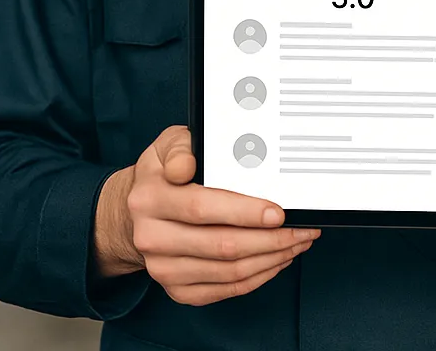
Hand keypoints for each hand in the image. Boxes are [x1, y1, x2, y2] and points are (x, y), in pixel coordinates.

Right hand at [94, 125, 320, 304]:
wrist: (133, 213)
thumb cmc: (162, 173)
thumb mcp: (167, 145)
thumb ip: (180, 148)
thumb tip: (186, 166)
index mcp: (150, 197)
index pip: (202, 208)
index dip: (244, 212)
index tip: (278, 212)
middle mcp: (152, 237)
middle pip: (222, 245)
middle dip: (270, 239)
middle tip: (302, 229)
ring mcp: (163, 268)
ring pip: (228, 271)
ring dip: (270, 259)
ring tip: (297, 242)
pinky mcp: (176, 289)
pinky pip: (225, 289)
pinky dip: (257, 277)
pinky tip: (275, 260)